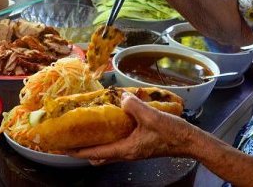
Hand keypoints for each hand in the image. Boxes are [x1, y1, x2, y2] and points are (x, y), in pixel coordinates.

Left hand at [68, 92, 192, 163]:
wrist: (189, 141)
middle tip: (72, 137)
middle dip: (83, 149)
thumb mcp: (152, 117)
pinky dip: (110, 136)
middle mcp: (127, 152)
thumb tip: (121, 97)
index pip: (95, 153)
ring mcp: (133, 149)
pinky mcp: (139, 144)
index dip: (77, 151)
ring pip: (108, 149)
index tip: (62, 147)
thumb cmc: (172, 133)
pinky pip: (118, 142)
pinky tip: (111, 122)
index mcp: (126, 149)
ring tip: (86, 129)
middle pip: (98, 155)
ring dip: (96, 142)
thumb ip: (134, 107)